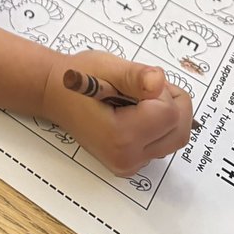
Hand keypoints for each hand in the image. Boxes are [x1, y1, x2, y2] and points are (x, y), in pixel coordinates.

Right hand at [41, 51, 192, 176]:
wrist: (54, 94)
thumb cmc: (78, 77)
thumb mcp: (107, 67)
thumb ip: (136, 75)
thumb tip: (159, 82)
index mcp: (120, 137)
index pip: (169, 114)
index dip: (161, 91)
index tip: (138, 82)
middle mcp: (127, 159)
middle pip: (179, 131)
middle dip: (172, 103)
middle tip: (145, 87)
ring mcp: (129, 166)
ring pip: (174, 139)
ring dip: (167, 113)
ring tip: (139, 98)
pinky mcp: (131, 165)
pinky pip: (162, 144)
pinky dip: (159, 125)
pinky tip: (137, 111)